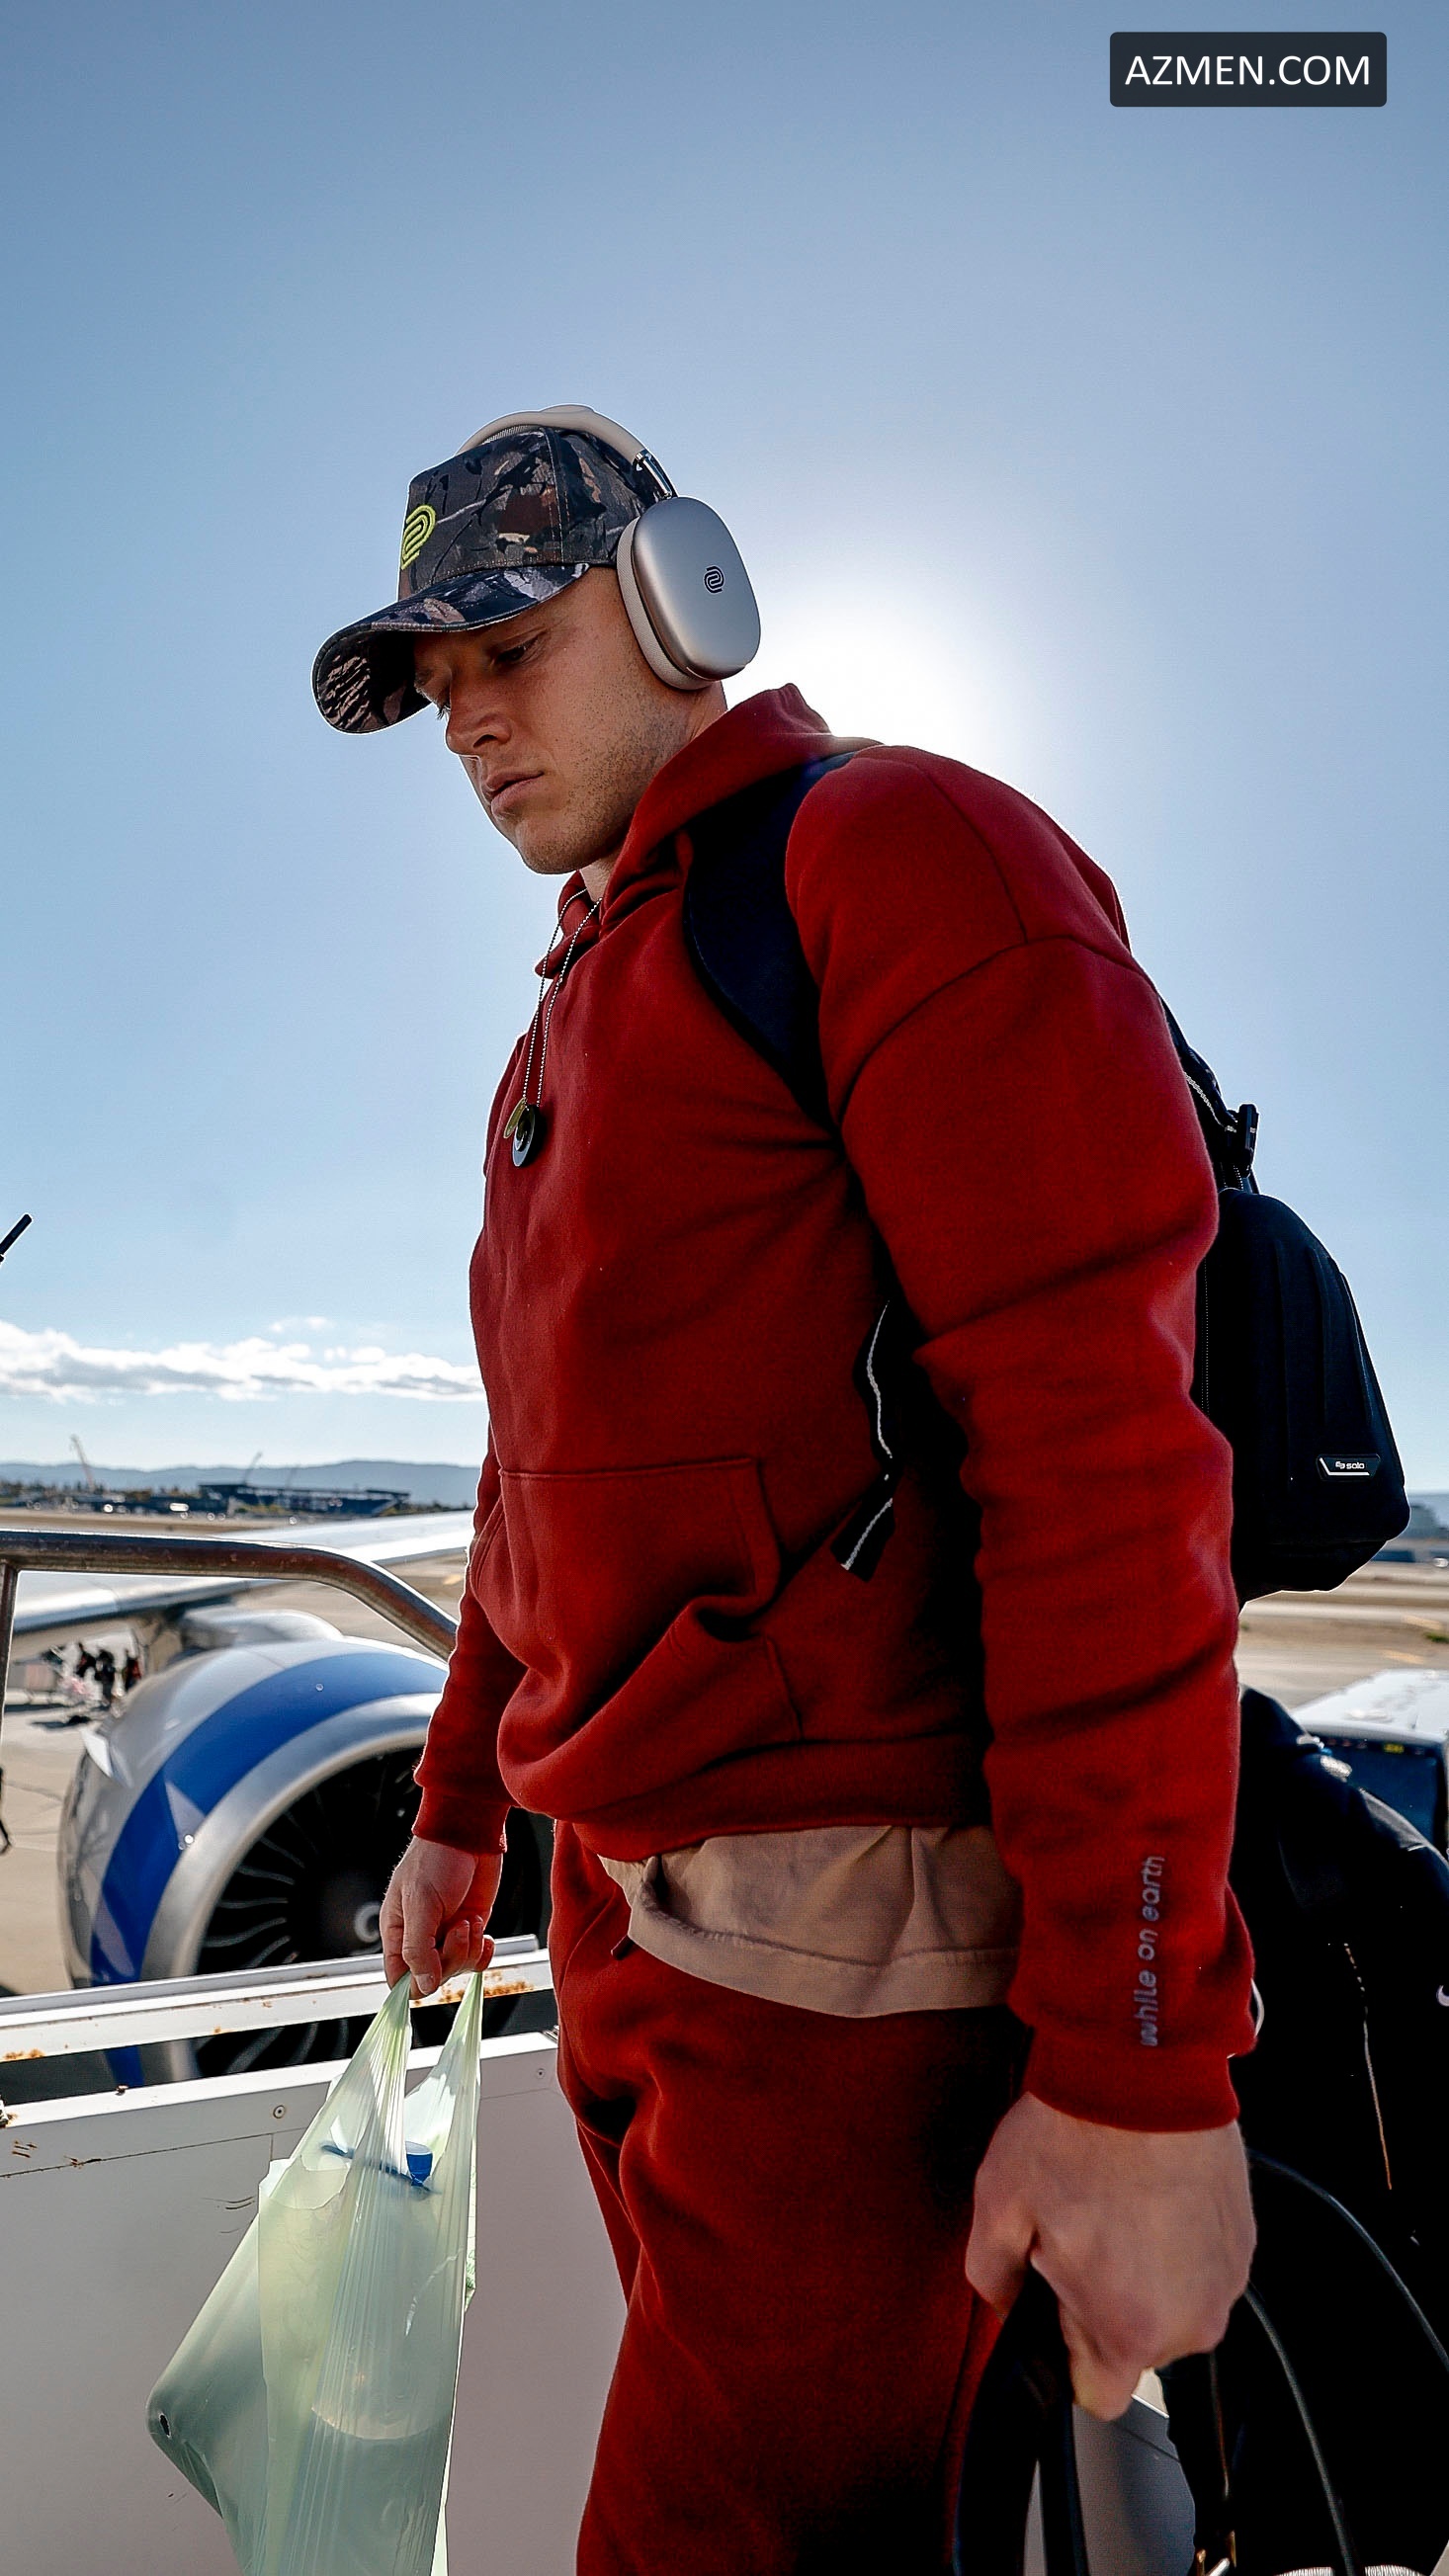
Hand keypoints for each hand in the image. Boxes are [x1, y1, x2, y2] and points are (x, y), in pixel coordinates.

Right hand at [380, 1836, 503, 1999]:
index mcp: (398, 1932)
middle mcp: (421, 1938)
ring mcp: (446, 1935)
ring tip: (470, 1920)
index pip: (399, 1979)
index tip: (433, 1970)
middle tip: (459, 1927)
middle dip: (451, 1957)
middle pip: (432, 1977)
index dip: (416, 1983)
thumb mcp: (421, 1902)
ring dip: (468, 1950)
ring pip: (457, 1969)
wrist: (468, 1833)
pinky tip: (484, 1934)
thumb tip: (423, 1985)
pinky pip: (475, 1959)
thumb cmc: (436, 1858)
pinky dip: (482, 1952)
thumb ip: (418, 1947)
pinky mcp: (469, 1929)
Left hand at [965, 2091, 1253, 2418]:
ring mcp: (1225, 2281)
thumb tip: (1004, 2302)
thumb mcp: (997, 2207)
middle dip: (1103, 2305)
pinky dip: (1176, 2245)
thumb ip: (991, 2280)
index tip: (1057, 2305)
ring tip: (1115, 2207)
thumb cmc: (1076, 2132)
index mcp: (1127, 2327)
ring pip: (1172, 2308)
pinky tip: (1147, 2196)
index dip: (1067, 2353)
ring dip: (1144, 2274)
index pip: (1097, 2396)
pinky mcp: (1243, 2243)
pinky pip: (1200, 2270)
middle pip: (1135, 2348)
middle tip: (1079, 2234)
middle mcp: (1189, 2319)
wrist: (1143, 2066)